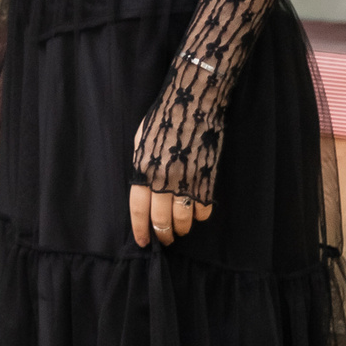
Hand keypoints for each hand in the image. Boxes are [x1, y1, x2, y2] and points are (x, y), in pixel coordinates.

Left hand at [130, 118, 213, 246]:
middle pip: (162, 220)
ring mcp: (188, 180)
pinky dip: (200, 216)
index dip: (140, 229)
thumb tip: (143, 191)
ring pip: (184, 219)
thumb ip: (141, 168)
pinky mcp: (207, 179)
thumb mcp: (141, 142)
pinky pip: (203, 208)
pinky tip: (196, 213)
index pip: (139, 209)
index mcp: (144, 169)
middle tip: (165, 240)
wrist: (193, 103)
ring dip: (181, 229)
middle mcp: (165, 179)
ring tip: (179, 230)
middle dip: (162, 235)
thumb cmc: (163, 119)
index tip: (142, 243)